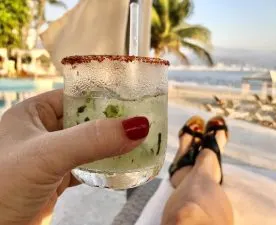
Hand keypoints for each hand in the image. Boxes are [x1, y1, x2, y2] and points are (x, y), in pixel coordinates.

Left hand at [0, 90, 148, 224]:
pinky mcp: (57, 178)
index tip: (133, 98)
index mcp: (32, 113)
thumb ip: (92, 139)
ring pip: (88, 145)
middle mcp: (42, 131)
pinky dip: (104, 167)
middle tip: (142, 120)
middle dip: (111, 122)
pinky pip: (87, 166)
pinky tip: (121, 166)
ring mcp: (50, 156)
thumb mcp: (48, 155)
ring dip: (110, 146)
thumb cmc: (3, 186)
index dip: (103, 95)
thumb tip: (138, 126)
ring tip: (139, 140)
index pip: (75, 95)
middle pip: (85, 120)